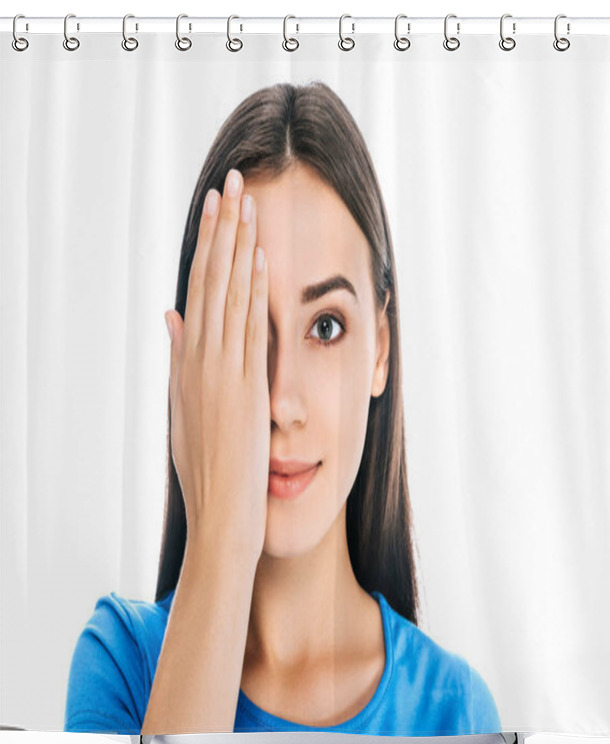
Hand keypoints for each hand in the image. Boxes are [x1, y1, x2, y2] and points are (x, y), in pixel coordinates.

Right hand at [165, 168, 268, 565]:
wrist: (221, 516)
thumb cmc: (210, 471)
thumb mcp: (185, 409)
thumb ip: (179, 360)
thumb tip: (171, 316)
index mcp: (189, 366)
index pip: (198, 292)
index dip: (207, 248)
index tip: (216, 210)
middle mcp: (201, 361)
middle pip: (210, 282)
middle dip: (221, 230)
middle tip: (229, 182)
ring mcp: (221, 373)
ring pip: (227, 296)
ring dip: (237, 246)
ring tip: (244, 200)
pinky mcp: (244, 388)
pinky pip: (247, 328)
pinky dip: (251, 290)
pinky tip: (259, 256)